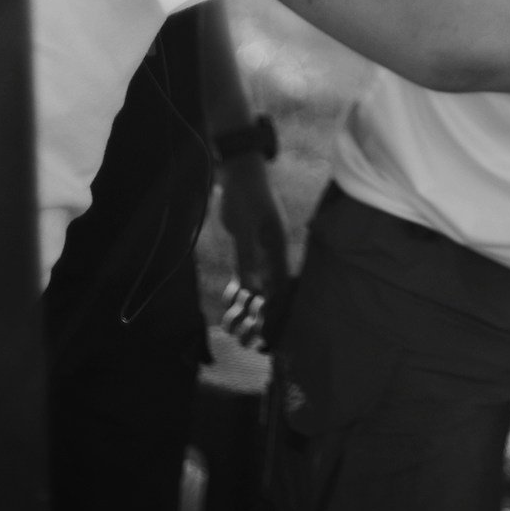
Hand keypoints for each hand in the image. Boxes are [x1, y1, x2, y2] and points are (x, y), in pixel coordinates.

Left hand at [217, 156, 290, 349]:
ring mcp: (259, 251)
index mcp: (277, 249)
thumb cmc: (246, 195)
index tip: (266, 334)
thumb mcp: (246, 225)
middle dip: (258, 318)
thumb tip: (251, 289)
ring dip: (244, 307)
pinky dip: (236, 290)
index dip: (274, 313)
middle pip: (268, 294)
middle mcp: (271, 254)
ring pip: (254, 287)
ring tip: (231, 324)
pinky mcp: (245, 247)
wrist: (240, 172)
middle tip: (245, 338)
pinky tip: (229, 302)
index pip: (280, 289)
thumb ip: (247, 256)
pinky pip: (243, 274)